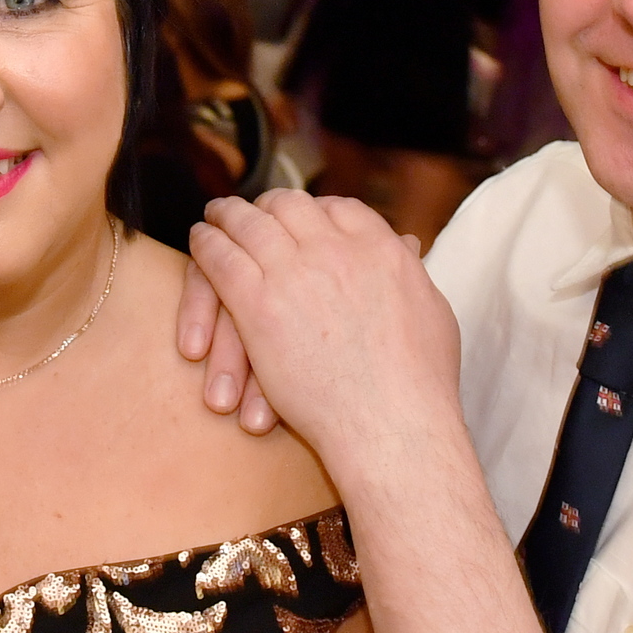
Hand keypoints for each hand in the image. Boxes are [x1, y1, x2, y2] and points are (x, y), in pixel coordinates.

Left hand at [179, 193, 461, 474]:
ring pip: (249, 224)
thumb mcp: (432, 312)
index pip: (340, 208)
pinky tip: (200, 241)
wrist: (391, 426)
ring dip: (228, 215)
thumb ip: (411, 272)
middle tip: (250, 211)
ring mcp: (295, 272)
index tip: (302, 219)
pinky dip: (206, 245)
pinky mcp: (258, 303)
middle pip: (291, 206)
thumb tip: (406, 246)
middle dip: (268, 206)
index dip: (316, 211)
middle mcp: (337, 248)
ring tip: (215, 215)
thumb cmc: (420, 384)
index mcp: (382, 248)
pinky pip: (221, 259)